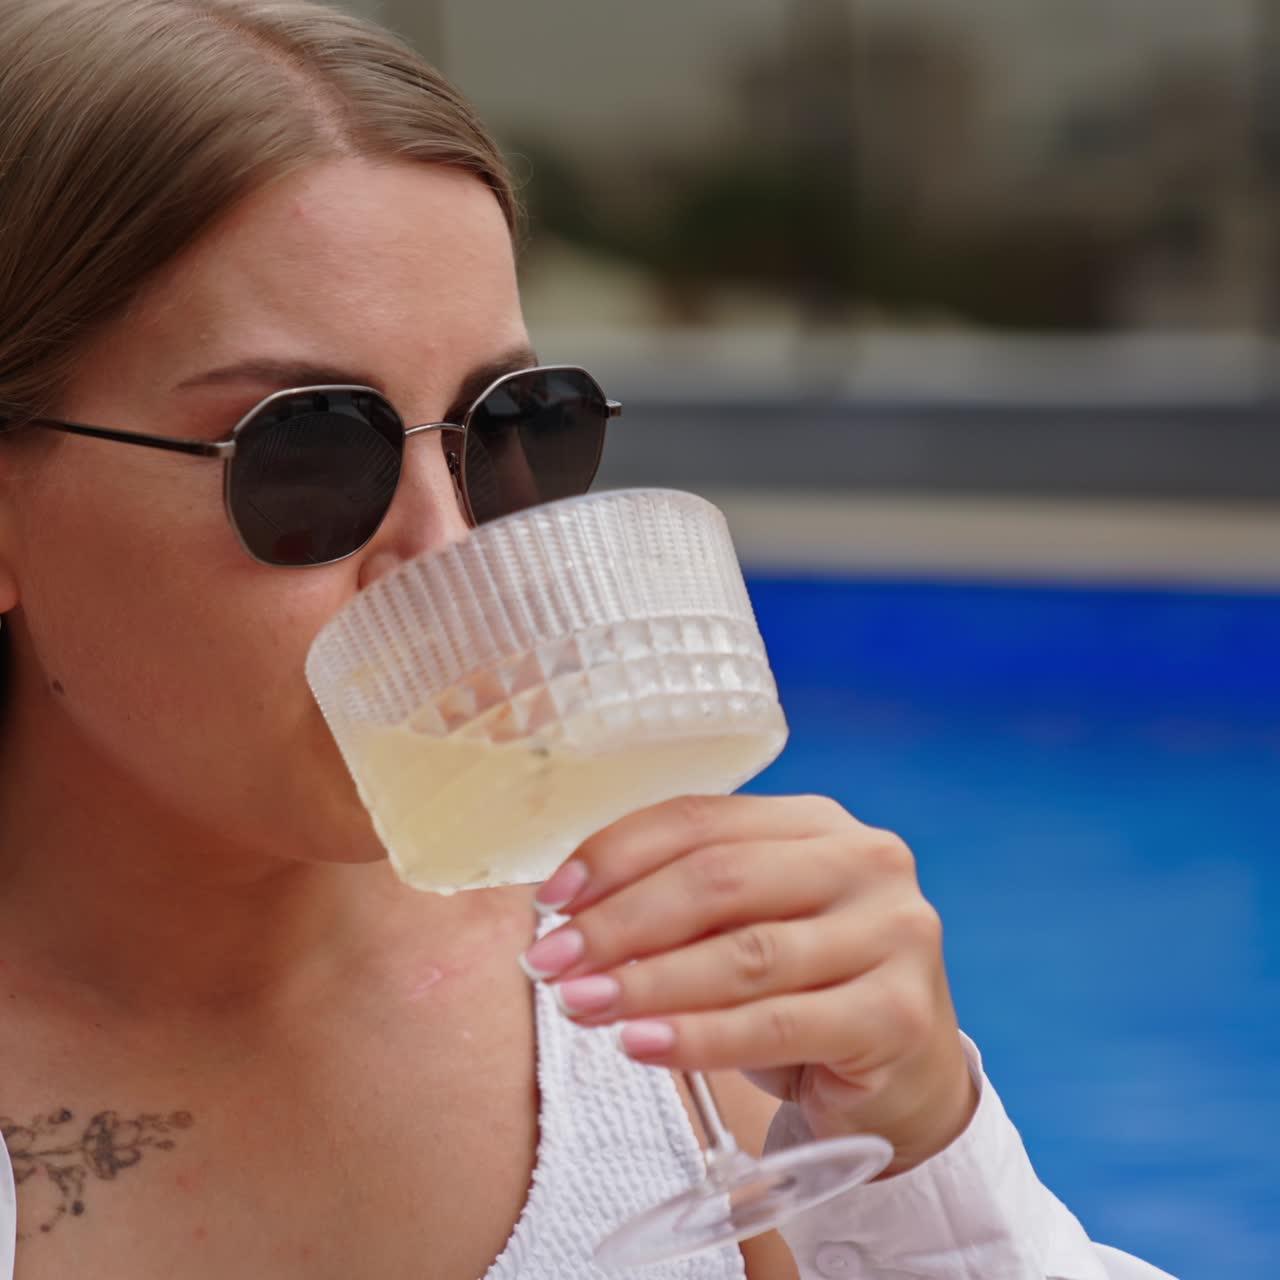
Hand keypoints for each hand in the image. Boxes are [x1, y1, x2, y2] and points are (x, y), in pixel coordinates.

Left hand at [519, 794, 977, 1175]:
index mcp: (817, 823)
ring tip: (581, 1003)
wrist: (907, 1079)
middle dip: (622, 921)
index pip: (702, 819)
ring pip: (745, 953)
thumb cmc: (807, 992)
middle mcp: (864, 862)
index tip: (552, 899)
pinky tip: (641, 1044)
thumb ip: (684, 909)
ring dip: (649, 981)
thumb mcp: (747, 928)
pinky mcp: (898, 1013)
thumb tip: (572, 920)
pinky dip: (699, 1036)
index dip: (617, 854)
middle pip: (719, 879)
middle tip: (552, 961)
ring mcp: (892, 934)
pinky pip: (776, 1025)